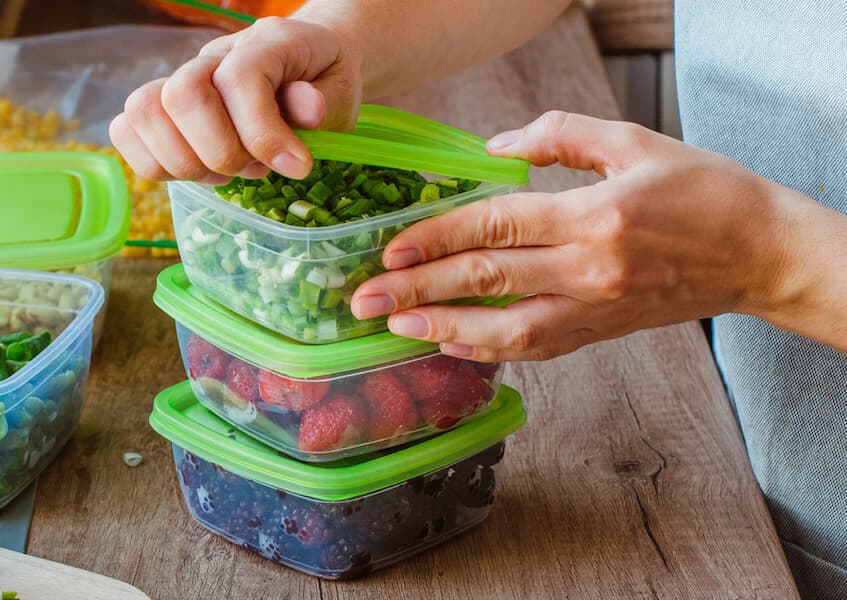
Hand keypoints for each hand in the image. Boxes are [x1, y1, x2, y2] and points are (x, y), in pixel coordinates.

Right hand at [109, 17, 360, 182]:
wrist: (307, 63)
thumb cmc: (322, 82)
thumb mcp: (341, 92)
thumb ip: (324, 103)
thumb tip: (308, 111)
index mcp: (265, 43)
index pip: (239, 79)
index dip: (262, 133)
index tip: (296, 167)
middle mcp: (213, 55)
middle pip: (181, 94)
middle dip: (219, 151)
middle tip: (254, 169)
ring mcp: (181, 78)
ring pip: (144, 111)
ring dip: (185, 161)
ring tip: (225, 173)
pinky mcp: (161, 106)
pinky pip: (126, 130)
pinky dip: (154, 163)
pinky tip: (198, 172)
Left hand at [349, 111, 800, 361]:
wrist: (761, 252)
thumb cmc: (703, 189)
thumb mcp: (633, 141)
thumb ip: (559, 136)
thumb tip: (491, 149)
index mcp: (594, 216)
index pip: (495, 226)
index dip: (436, 237)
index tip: (390, 249)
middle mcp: (589, 270)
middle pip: (487, 280)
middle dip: (418, 289)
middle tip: (364, 298)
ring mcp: (595, 309)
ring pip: (505, 328)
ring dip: (443, 329)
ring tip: (395, 328)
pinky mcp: (600, 332)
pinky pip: (533, 348)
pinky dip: (487, 349)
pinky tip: (450, 344)